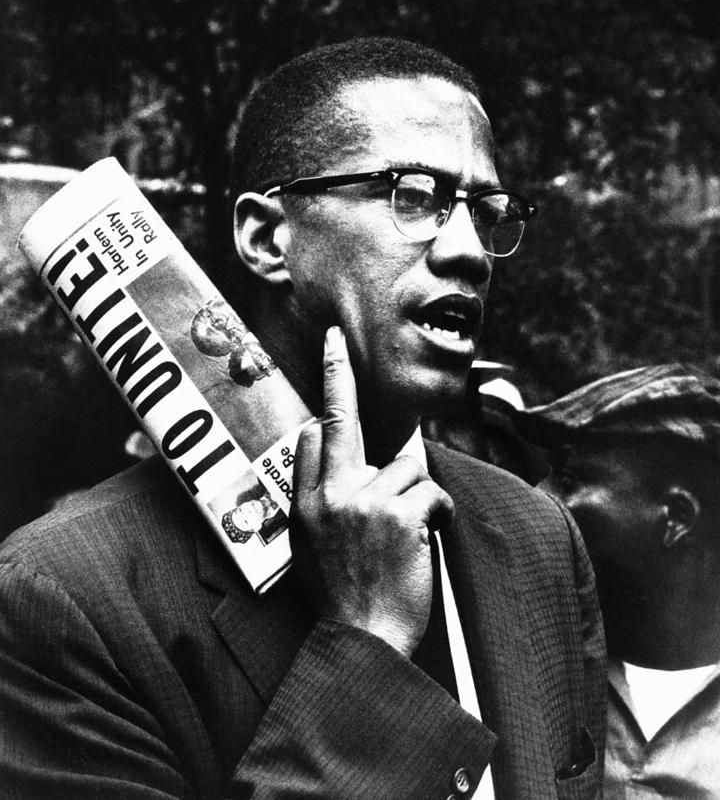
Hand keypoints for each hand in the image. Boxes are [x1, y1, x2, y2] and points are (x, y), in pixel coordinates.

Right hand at [290, 326, 453, 656]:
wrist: (364, 639)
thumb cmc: (343, 592)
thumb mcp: (310, 544)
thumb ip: (317, 494)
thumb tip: (328, 446)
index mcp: (305, 503)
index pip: (312, 437)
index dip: (326, 402)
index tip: (330, 359)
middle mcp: (330, 496)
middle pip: (339, 421)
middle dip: (337, 373)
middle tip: (338, 337)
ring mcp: (364, 503)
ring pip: (408, 465)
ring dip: (417, 495)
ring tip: (407, 532)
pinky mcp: (400, 515)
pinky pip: (432, 492)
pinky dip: (437, 515)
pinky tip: (424, 539)